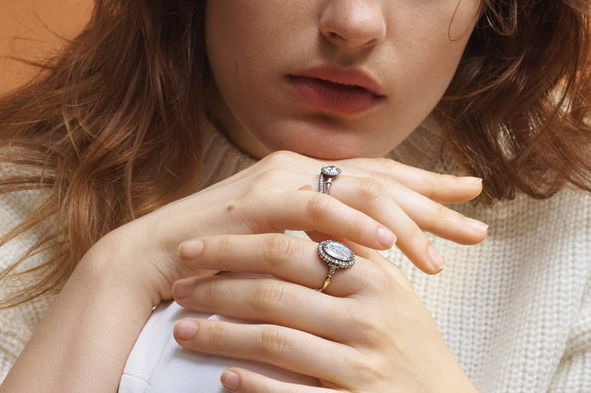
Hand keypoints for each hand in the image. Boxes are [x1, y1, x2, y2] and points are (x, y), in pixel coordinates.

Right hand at [91, 151, 486, 304]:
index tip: (468, 200)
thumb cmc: (221, 258)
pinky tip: (387, 246)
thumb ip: (321, 240)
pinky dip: (353, 226)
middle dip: (432, 203)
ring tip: (440, 254)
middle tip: (477, 225)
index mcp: (307, 177)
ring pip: (356, 192)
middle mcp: (298, 168)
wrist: (157, 258)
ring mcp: (278, 179)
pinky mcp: (257, 200)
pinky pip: (316, 210)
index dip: (425, 189)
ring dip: (402, 223)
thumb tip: (366, 257)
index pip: (378, 178)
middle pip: (379, 180)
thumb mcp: (283, 247)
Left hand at [171, 233, 479, 392]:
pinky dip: (254, 384)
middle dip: (215, 289)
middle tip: (179, 289)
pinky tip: (224, 378)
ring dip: (219, 336)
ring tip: (183, 332)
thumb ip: (351, 252)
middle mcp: (367, 317)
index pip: (287, 251)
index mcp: (372, 279)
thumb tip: (303, 215)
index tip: (192, 251)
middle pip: (272, 292)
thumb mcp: (390, 290)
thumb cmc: (410, 344)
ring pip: (273, 341)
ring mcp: (361, 365)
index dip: (232, 248)